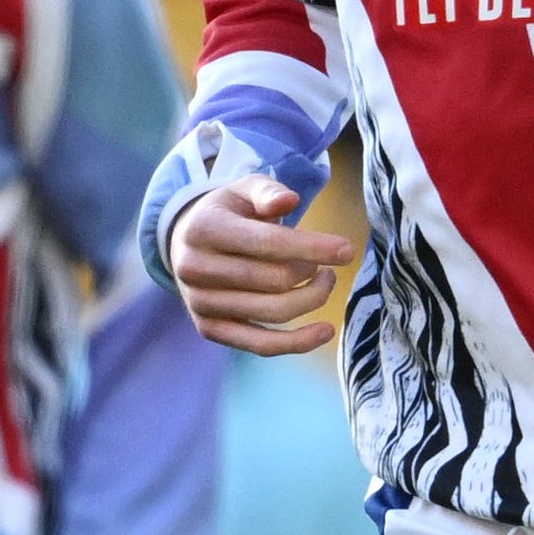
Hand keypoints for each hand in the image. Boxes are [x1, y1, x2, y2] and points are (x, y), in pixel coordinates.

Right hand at [166, 172, 354, 357]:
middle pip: (276, 280)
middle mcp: (194, 268)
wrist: (186, 244)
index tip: (347, 250)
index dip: (313, 247)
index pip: (268, 243)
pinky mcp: (209, 329)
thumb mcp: (244, 190)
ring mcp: (199, 302)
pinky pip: (261, 344)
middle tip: (323, 262)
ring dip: (312, 297)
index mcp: (203, 229)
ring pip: (274, 312)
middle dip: (312, 270)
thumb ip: (268, 191)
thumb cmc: (228, 214)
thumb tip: (289, 201)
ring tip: (324, 280)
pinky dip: (298, 342)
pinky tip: (325, 331)